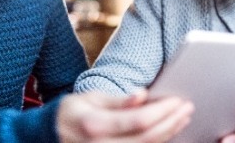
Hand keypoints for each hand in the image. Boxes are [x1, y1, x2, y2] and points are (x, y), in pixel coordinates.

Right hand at [57, 90, 193, 142]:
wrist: (47, 137)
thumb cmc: (69, 113)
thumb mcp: (89, 98)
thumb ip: (118, 101)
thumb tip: (143, 96)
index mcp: (95, 125)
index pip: (138, 121)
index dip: (162, 111)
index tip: (178, 100)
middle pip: (148, 138)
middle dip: (172, 122)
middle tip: (187, 107)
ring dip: (169, 133)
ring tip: (183, 117)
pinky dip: (158, 142)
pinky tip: (168, 131)